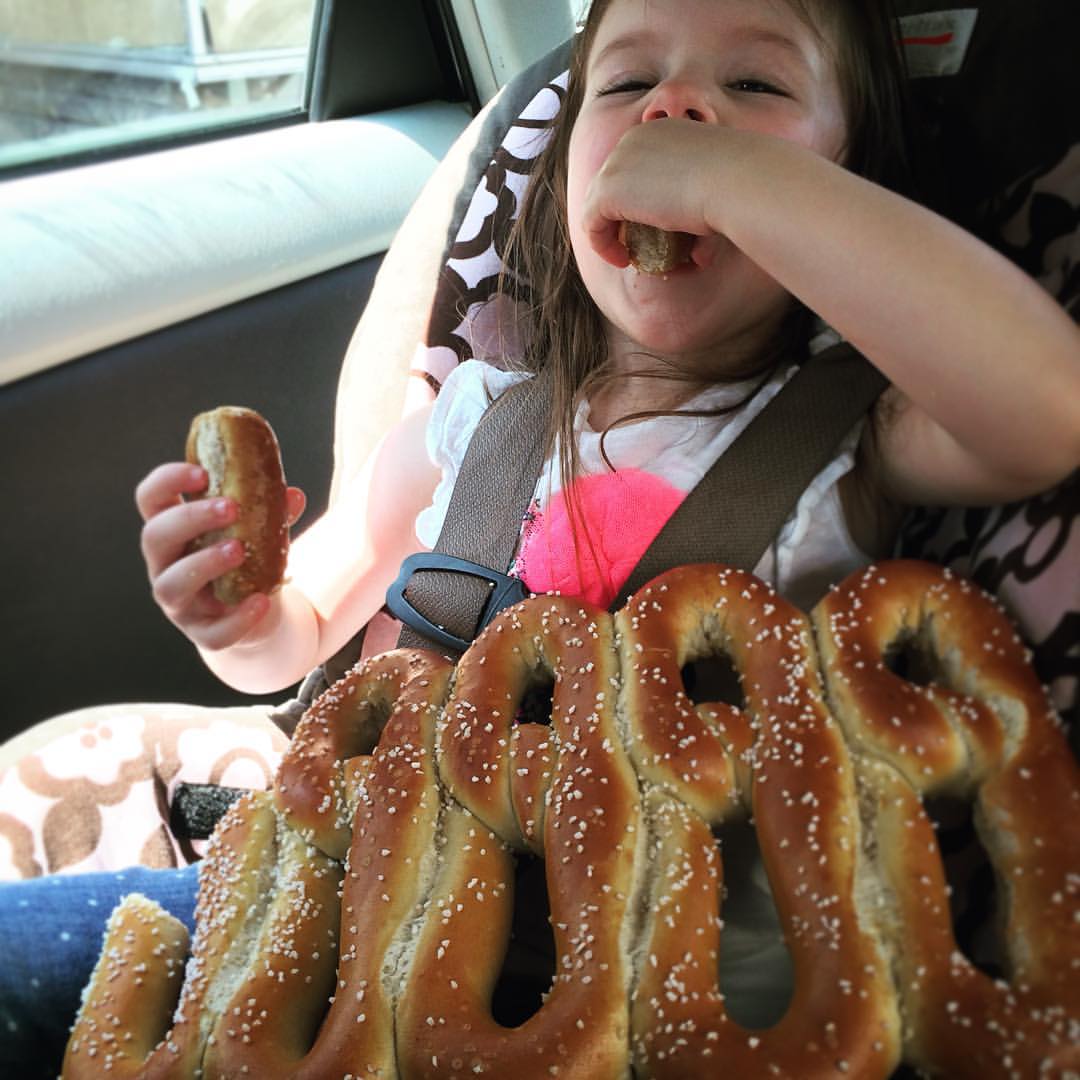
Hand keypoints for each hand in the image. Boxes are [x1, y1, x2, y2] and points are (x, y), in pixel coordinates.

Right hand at [136, 463, 305, 651]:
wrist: (257, 612)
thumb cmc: (247, 559)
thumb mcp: (257, 530)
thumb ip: (271, 512)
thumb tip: (292, 496)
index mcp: (174, 530)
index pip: (151, 498)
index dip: (167, 481)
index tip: (201, 472)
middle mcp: (165, 565)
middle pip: (155, 536)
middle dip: (190, 518)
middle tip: (230, 507)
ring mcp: (179, 602)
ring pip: (171, 585)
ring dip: (204, 563)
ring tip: (239, 550)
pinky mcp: (201, 633)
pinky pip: (213, 632)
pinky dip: (237, 618)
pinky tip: (261, 601)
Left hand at [580, 119, 743, 269]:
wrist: (735, 180)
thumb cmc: (737, 188)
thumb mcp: (715, 190)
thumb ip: (698, 212)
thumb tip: (699, 256)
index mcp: (659, 130)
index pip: (632, 165)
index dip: (634, 199)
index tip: (651, 227)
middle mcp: (633, 139)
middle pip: (612, 182)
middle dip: (618, 214)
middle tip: (636, 243)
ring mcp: (617, 162)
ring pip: (598, 203)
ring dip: (609, 232)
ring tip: (628, 255)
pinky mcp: (608, 190)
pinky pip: (591, 223)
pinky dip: (602, 244)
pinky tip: (622, 260)